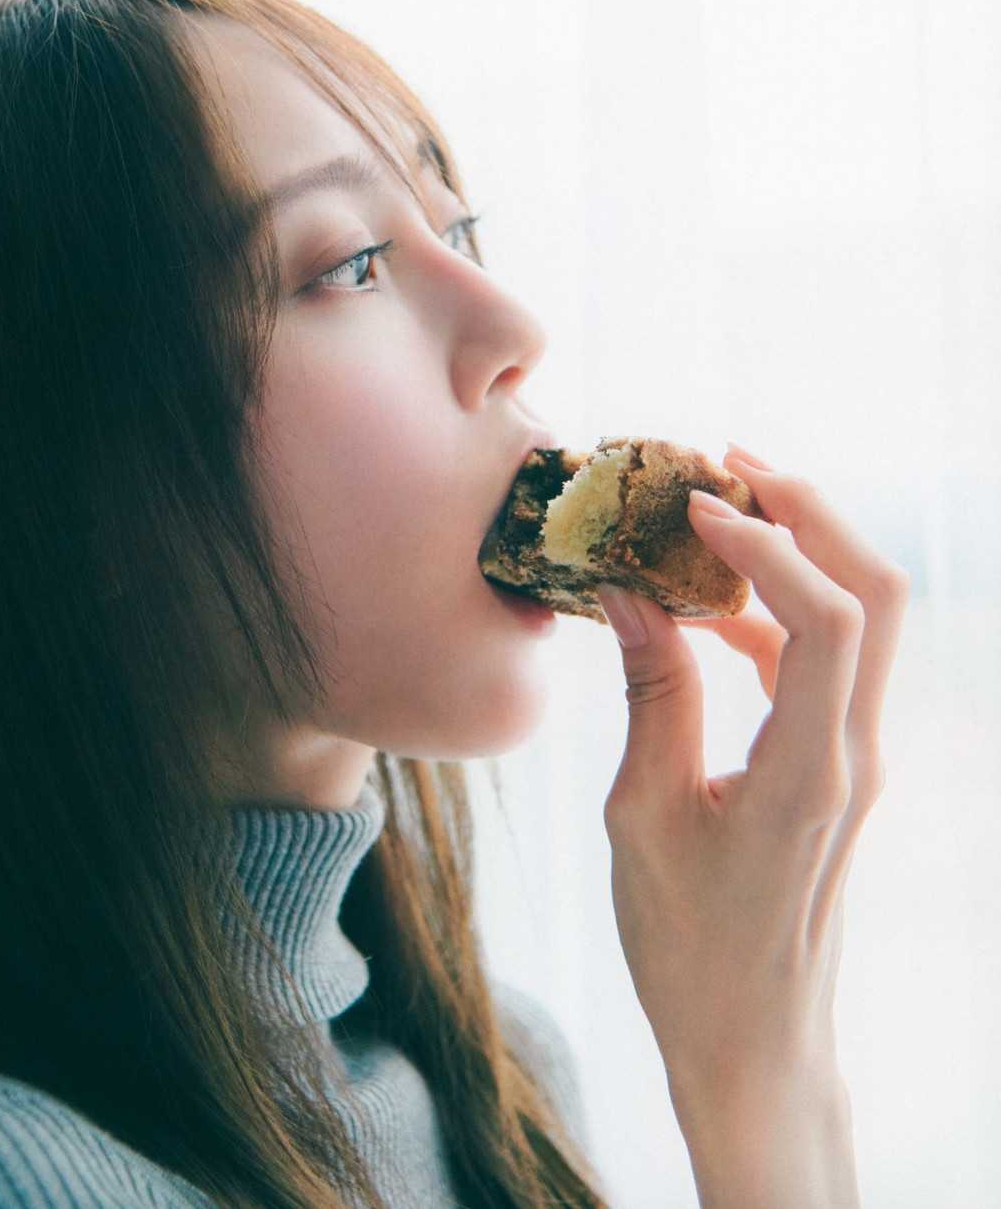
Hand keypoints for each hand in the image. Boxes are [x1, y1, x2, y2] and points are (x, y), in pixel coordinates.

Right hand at [595, 446, 908, 1143]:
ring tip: (715, 511)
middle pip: (877, 593)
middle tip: (728, 464)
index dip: (767, 544)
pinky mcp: (841, 766)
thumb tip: (630, 589)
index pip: (826, 620)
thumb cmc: (689, 948)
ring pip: (864, 618)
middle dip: (810, 511)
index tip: (690, 505)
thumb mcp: (643, 818)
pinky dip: (778, 610)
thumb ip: (651, 695)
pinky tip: (707, 607)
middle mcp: (855, 753)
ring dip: (801, 549)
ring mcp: (858, 757)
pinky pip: (830, 660)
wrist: (754, 1042)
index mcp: (810, 772)